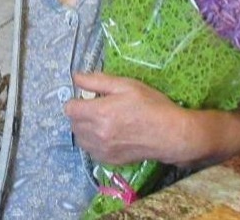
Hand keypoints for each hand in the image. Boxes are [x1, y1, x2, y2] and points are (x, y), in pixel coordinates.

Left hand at [65, 72, 184, 164]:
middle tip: (98, 106)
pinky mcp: (110, 161)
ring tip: (102, 121)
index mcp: (100, 112)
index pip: (70, 109)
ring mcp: (103, 150)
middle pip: (73, 123)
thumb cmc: (150, 104)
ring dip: (85, 128)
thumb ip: (97, 81)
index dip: (76, 100)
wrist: (169, 134)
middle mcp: (97, 134)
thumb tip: (76, 77)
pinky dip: (93, 142)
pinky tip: (108, 134)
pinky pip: (90, 151)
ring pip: (80, 138)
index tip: (88, 97)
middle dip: (80, 113)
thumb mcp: (125, 85)